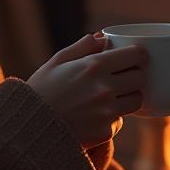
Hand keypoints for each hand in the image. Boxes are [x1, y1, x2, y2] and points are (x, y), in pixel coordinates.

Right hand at [26, 34, 146, 149]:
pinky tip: (93, 116)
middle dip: (134, 75)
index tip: (134, 57)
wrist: (28, 129)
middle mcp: (104, 88)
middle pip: (140, 78)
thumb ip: (82, 47)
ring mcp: (107, 111)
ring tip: (109, 97)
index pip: (136, 55)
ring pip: (136, 100)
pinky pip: (119, 121)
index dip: (138, 55)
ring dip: (127, 97)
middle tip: (122, 77)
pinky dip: (111, 119)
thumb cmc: (41, 91)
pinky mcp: (105, 132)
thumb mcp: (57, 62)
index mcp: (94, 66)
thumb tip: (102, 37)